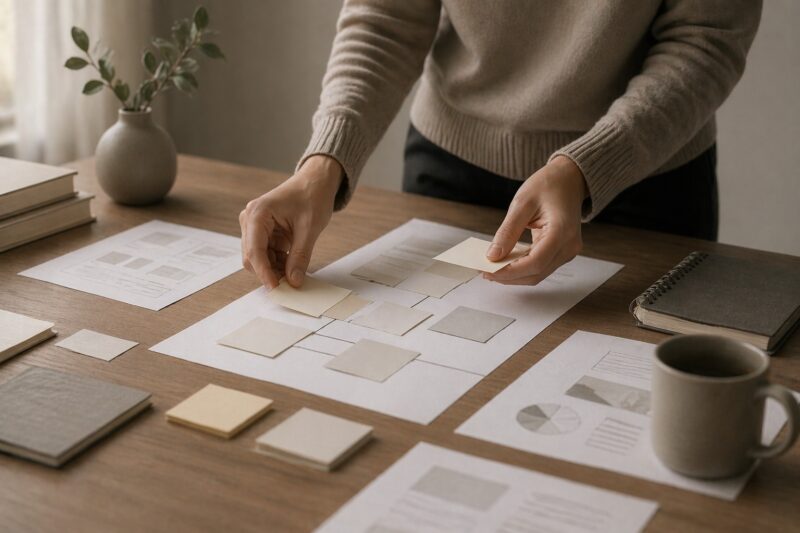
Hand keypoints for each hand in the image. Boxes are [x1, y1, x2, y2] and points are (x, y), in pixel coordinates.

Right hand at [239, 155, 342, 288]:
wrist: (315, 182)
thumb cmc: (312, 196)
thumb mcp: (310, 228)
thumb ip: (300, 256)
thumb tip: (294, 280)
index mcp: (258, 213)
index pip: (254, 251)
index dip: (264, 272)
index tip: (276, 288)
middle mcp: (250, 219)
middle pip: (252, 257)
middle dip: (269, 272)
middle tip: (291, 284)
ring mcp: (254, 226)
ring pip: (258, 258)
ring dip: (274, 268)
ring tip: (295, 272)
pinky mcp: (262, 232)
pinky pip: (266, 254)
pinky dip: (278, 262)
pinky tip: (292, 264)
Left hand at [484, 156, 587, 284]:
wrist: (568, 179)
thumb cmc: (548, 185)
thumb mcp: (522, 203)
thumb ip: (508, 231)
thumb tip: (493, 256)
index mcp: (562, 232)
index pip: (535, 263)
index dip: (510, 271)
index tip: (488, 271)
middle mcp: (569, 246)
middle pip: (536, 273)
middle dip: (509, 276)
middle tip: (484, 271)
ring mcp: (568, 251)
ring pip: (538, 274)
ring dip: (514, 275)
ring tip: (491, 268)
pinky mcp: (562, 252)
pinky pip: (540, 266)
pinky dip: (522, 268)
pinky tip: (505, 263)